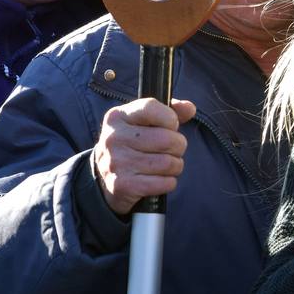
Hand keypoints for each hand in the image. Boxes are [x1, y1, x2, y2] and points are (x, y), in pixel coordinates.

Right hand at [93, 97, 196, 214]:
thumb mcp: (143, 123)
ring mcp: (117, 162)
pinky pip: (164, 183)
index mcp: (117, 117)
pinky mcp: (123, 185)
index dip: (170, 118)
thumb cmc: (132, 145)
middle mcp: (114, 138)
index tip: (170, 126)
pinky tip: (159, 179)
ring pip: (168, 162)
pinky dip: (168, 182)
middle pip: (167, 139)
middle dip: (178, 146)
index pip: (152, 108)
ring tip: (166, 165)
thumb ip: (169, 112)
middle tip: (171, 150)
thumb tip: (189, 108)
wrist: (104, 180)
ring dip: (175, 166)